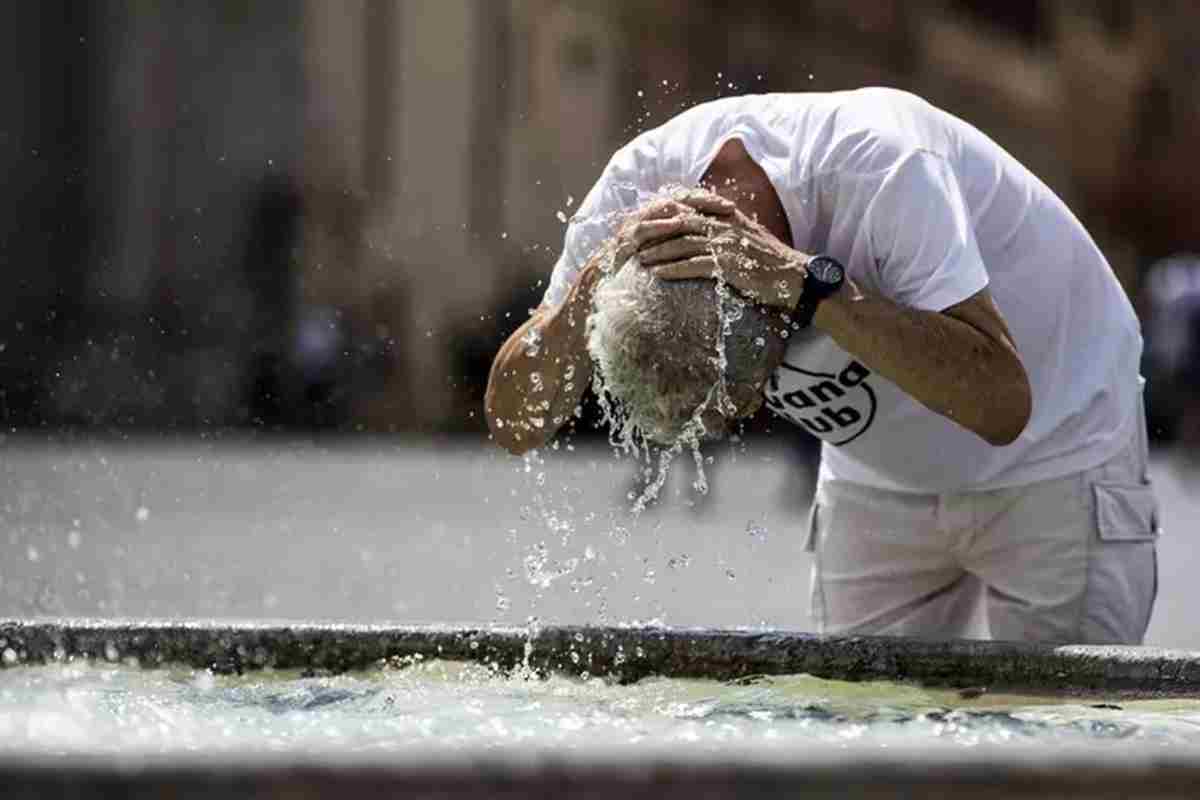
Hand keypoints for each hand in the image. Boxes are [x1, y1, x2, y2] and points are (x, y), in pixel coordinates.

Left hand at [631, 191, 807, 309]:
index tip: (647, 218)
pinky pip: (693, 265)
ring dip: (658, 251)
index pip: (691, 204)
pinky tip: (657, 273)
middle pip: (680, 222)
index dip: (666, 210)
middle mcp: (726, 224)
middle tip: (634, 241)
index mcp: (729, 215)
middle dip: (654, 231)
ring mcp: (727, 244)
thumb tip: (703, 232)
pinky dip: (672, 268)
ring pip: (683, 242)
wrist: (796, 278)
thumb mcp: (748, 236)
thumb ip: (726, 229)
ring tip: (639, 259)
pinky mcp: (729, 265)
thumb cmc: (771, 261)